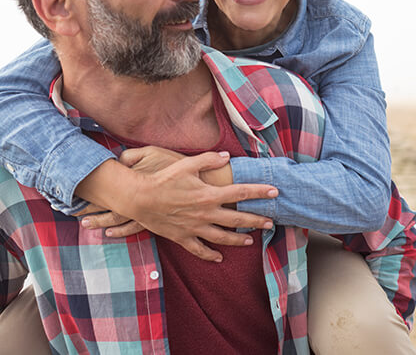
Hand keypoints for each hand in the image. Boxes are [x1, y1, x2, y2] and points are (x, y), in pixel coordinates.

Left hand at [78, 147, 186, 235]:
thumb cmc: (177, 166)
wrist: (202, 186)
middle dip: (92, 211)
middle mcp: (137, 201)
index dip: (91, 192)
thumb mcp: (153, 152)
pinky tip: (112, 234)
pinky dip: (121, 231)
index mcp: (133, 182)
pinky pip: (134, 228)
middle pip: (109, 207)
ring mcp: (146, 213)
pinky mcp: (155, 221)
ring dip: (102, 223)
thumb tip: (118, 159)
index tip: (75, 195)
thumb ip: (133, 155)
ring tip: (87, 224)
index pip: (107, 188)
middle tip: (75, 215)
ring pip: (119, 220)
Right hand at [81, 151, 277, 262]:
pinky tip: (219, 257)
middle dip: (256, 220)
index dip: (259, 191)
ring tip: (250, 241)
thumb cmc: (163, 179)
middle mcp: (206, 213)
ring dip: (239, 239)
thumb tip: (226, 156)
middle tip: (270, 222)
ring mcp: (195, 227)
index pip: (240, 192)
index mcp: (209, 194)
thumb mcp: (186, 164)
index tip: (274, 191)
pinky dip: (210, 255)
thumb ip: (208, 160)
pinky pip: (200, 249)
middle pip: (237, 219)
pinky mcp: (183, 237)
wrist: (140, 198)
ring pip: (223, 237)